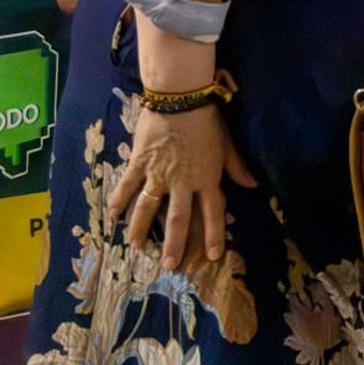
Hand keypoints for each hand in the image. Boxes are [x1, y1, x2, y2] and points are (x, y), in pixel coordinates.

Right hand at [107, 104, 258, 269]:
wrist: (180, 98)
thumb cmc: (207, 120)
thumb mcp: (227, 144)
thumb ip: (236, 167)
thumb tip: (252, 185)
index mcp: (207, 178)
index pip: (212, 212)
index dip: (213, 234)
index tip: (211, 256)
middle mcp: (183, 182)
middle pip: (178, 219)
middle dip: (174, 244)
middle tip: (169, 266)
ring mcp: (158, 174)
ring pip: (148, 208)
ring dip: (141, 230)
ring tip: (137, 248)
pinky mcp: (139, 163)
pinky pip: (126, 187)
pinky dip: (118, 202)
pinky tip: (111, 218)